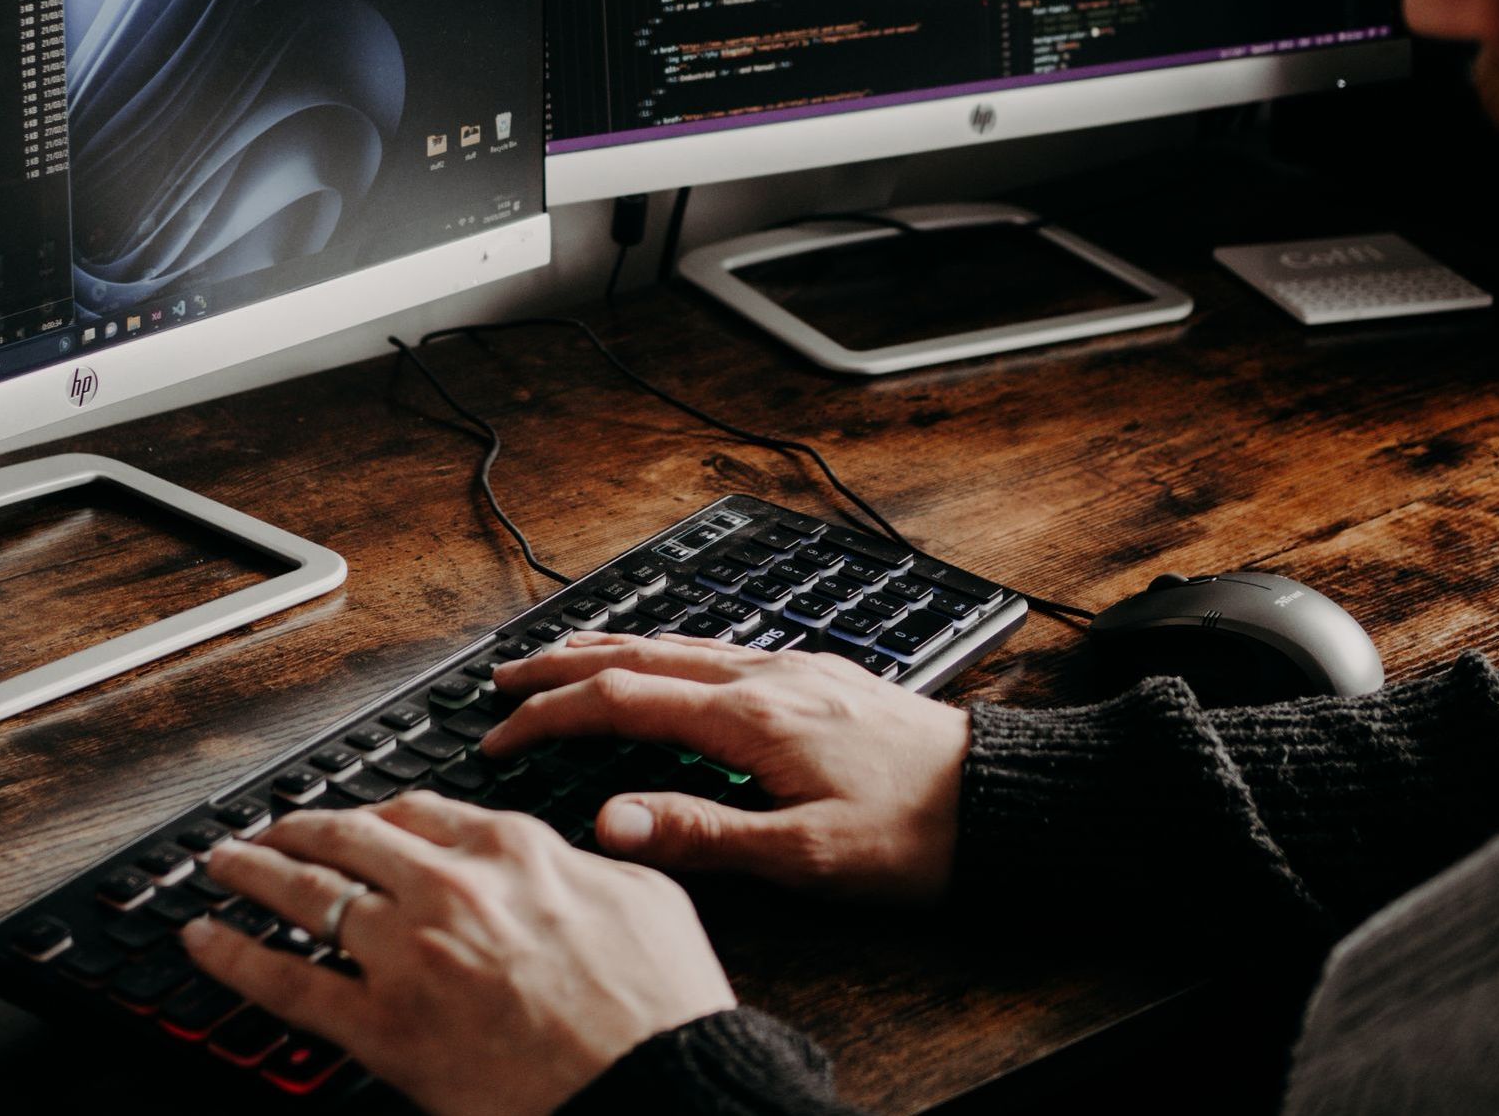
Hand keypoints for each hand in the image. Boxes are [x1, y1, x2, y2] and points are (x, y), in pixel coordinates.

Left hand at [182, 792, 734, 1115]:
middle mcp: (450, 886)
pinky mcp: (383, 1028)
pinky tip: (203, 941)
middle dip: (298, 827)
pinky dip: (234, 957)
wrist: (654, 1087)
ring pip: (308, 893)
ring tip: (221, 863)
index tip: (356, 818)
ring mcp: (409, 954)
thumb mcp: (644, 896)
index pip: (420, 811)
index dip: (375, 812)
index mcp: (512, 850)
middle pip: (350, 837)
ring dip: (253, 871)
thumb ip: (588, 861)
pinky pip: (286, 983)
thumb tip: (571, 854)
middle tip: (269, 828)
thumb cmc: (660, 1007)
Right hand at [486, 634, 968, 899]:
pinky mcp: (813, 673)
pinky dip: (660, 648)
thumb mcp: (805, 856)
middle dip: (560, 664)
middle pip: (637, 654)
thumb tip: (607, 820)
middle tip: (502, 677)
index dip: (549, 716)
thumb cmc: (913, 834)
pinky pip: (713, 646)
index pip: (620, 701)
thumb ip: (701, 833)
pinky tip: (661, 659)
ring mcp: (788, 665)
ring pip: (674, 642)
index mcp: (748, 716)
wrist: (999, 798)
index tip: (498, 738)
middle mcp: (762, 674)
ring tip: (559, 657)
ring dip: (607, 648)